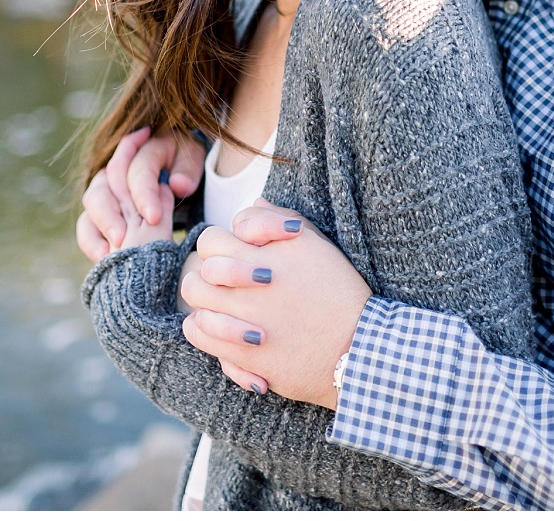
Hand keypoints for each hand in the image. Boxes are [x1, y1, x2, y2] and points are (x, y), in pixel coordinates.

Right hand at [75, 126, 206, 260]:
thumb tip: (177, 184)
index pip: (138, 172)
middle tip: (122, 238)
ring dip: (100, 227)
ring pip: (92, 203)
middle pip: (105, 187)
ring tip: (110, 250)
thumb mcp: (193, 162)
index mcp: (144, 149)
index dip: (144, 195)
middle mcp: (117, 167)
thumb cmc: (184, 166)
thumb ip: (187, 172)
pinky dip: (91, 240)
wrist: (175, 172)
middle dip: (111, 215)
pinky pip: (87, 224)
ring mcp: (105, 188)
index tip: (153, 217)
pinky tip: (101, 256)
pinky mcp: (100, 211)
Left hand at [180, 203, 371, 408]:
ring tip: (223, 301)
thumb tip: (255, 203)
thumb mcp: (318, 244)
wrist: (358, 347)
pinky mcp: (244, 351)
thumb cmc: (340, 292)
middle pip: (202, 261)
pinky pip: (198, 331)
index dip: (227, 242)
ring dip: (205, 295)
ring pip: (195, 294)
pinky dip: (202, 327)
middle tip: (229, 278)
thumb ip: (280, 220)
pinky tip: (220, 326)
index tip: (247, 253)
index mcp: (268, 251)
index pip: (218, 235)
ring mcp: (244, 316)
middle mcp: (251, 280)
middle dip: (211, 267)